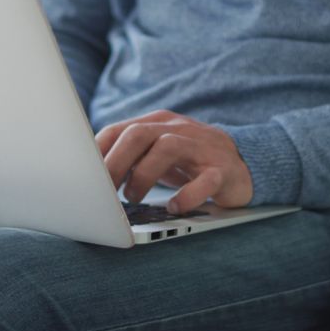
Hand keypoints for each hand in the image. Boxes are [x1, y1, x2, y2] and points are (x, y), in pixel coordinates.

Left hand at [95, 110, 252, 213]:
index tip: (82, 177)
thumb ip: (130, 158)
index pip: (119, 129)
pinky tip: (174, 206)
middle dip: (114, 163)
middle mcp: (179, 130)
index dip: (97, 153)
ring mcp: (202, 147)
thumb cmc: (191, 162)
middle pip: (138, 134)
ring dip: (143, 175)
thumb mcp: (158, 153)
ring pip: (167, 148)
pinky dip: (187, 195)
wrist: (246, 163)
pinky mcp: (223, 170)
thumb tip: (91, 179)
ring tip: (133, 198)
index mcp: (158, 124)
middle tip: (102, 191)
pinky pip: (205, 180)